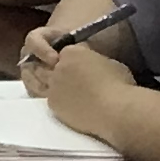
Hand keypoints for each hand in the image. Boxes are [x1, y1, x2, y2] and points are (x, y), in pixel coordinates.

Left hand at [16, 31, 134, 134]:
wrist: (115, 110)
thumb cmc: (120, 85)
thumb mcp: (110, 63)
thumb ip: (95, 61)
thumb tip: (93, 66)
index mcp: (73, 51)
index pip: (64, 51)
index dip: (69, 58)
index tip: (76, 65)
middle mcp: (58, 65)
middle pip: (46, 63)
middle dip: (50, 66)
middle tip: (56, 72)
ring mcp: (53, 84)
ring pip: (39, 79)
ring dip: (43, 80)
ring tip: (51, 85)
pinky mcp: (51, 102)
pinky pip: (44, 96)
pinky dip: (49, 96)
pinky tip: (56, 100)